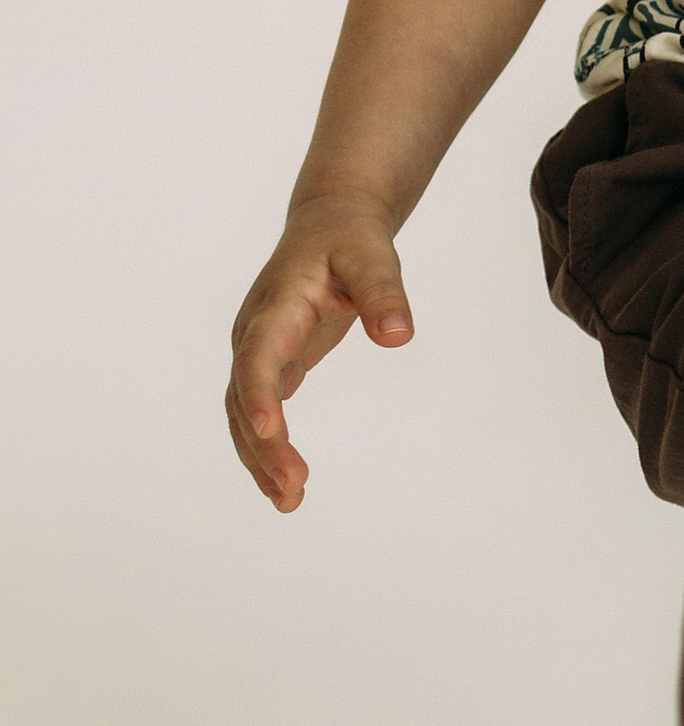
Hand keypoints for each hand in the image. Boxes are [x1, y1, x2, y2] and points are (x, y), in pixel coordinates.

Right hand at [227, 196, 413, 511]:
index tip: (268, 431)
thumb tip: (398, 337)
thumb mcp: (373, 256)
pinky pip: (258, 412)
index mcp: (276, 307)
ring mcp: (258, 350)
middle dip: (262, 446)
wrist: (329, 223)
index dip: (259, 393)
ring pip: (243, 413)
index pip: (258, 355)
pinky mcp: (273, 363)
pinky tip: (286, 484)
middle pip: (244, 396)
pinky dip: (267, 448)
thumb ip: (384, 294)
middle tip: (292, 491)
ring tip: (290, 502)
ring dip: (259, 458)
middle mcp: (255, 333)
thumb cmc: (350, 238)